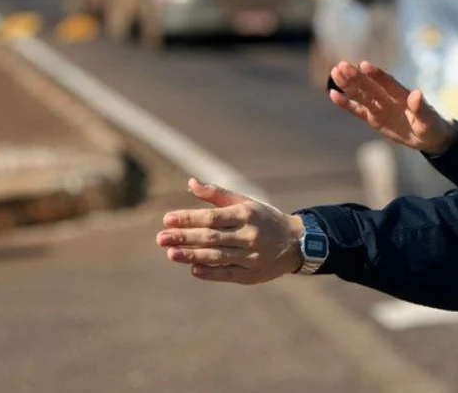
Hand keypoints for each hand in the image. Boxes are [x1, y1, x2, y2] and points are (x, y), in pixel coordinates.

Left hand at [156, 179, 304, 284]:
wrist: (297, 243)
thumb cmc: (264, 219)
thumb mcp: (245, 202)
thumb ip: (217, 194)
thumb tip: (190, 182)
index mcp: (246, 214)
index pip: (212, 217)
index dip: (189, 218)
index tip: (167, 219)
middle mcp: (249, 235)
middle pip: (212, 237)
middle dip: (185, 237)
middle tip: (161, 238)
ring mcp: (251, 256)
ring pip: (217, 256)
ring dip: (192, 255)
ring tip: (171, 254)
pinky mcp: (252, 274)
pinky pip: (228, 274)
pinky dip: (210, 272)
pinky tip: (193, 269)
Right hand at [329, 61, 457, 154]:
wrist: (429, 136)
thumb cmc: (432, 125)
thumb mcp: (429, 120)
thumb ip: (422, 108)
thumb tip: (417, 94)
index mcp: (402, 96)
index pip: (388, 83)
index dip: (376, 75)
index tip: (364, 65)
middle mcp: (389, 98)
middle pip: (370, 86)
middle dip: (356, 77)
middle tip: (341, 66)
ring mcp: (380, 107)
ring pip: (361, 95)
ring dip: (348, 85)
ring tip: (334, 73)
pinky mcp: (374, 118)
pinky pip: (358, 110)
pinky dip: (346, 103)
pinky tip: (333, 94)